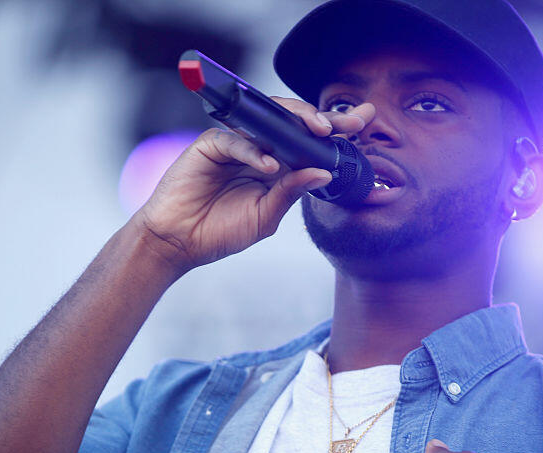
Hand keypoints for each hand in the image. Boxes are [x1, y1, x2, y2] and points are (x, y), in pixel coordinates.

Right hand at [129, 99, 373, 273]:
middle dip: (323, 119)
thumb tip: (323, 172)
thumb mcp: (265, 217)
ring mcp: (234, 145)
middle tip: (348, 122)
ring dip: (295, 122)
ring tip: (319, 132)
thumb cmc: (218, 232)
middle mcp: (256, 150)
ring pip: (267, 120)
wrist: (178, 243)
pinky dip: (254, 151)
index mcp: (274, 166)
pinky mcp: (209, 145)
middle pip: (292, 123)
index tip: (364, 125)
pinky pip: (236, 140)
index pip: (308, 143)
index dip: (335, 133)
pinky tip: (269, 166)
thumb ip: (291, 193)